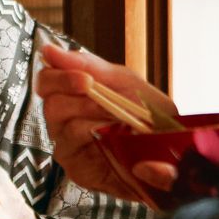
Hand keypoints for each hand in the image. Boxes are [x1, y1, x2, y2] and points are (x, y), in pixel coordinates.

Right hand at [39, 44, 179, 199]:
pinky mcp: (76, 168)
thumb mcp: (124, 82)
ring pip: (59, 119)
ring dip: (87, 108)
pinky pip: (72, 144)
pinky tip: (113, 134)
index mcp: (74, 98)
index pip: (47, 80)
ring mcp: (68, 145)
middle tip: (89, 85)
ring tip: (114, 112)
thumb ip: (89, 64)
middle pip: (48, 100)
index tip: (80, 73)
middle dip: (68, 86)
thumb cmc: (146, 114)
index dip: (58, 73)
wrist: (171, 151)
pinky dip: (93, 133)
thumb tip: (48, 49)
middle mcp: (66, 121)